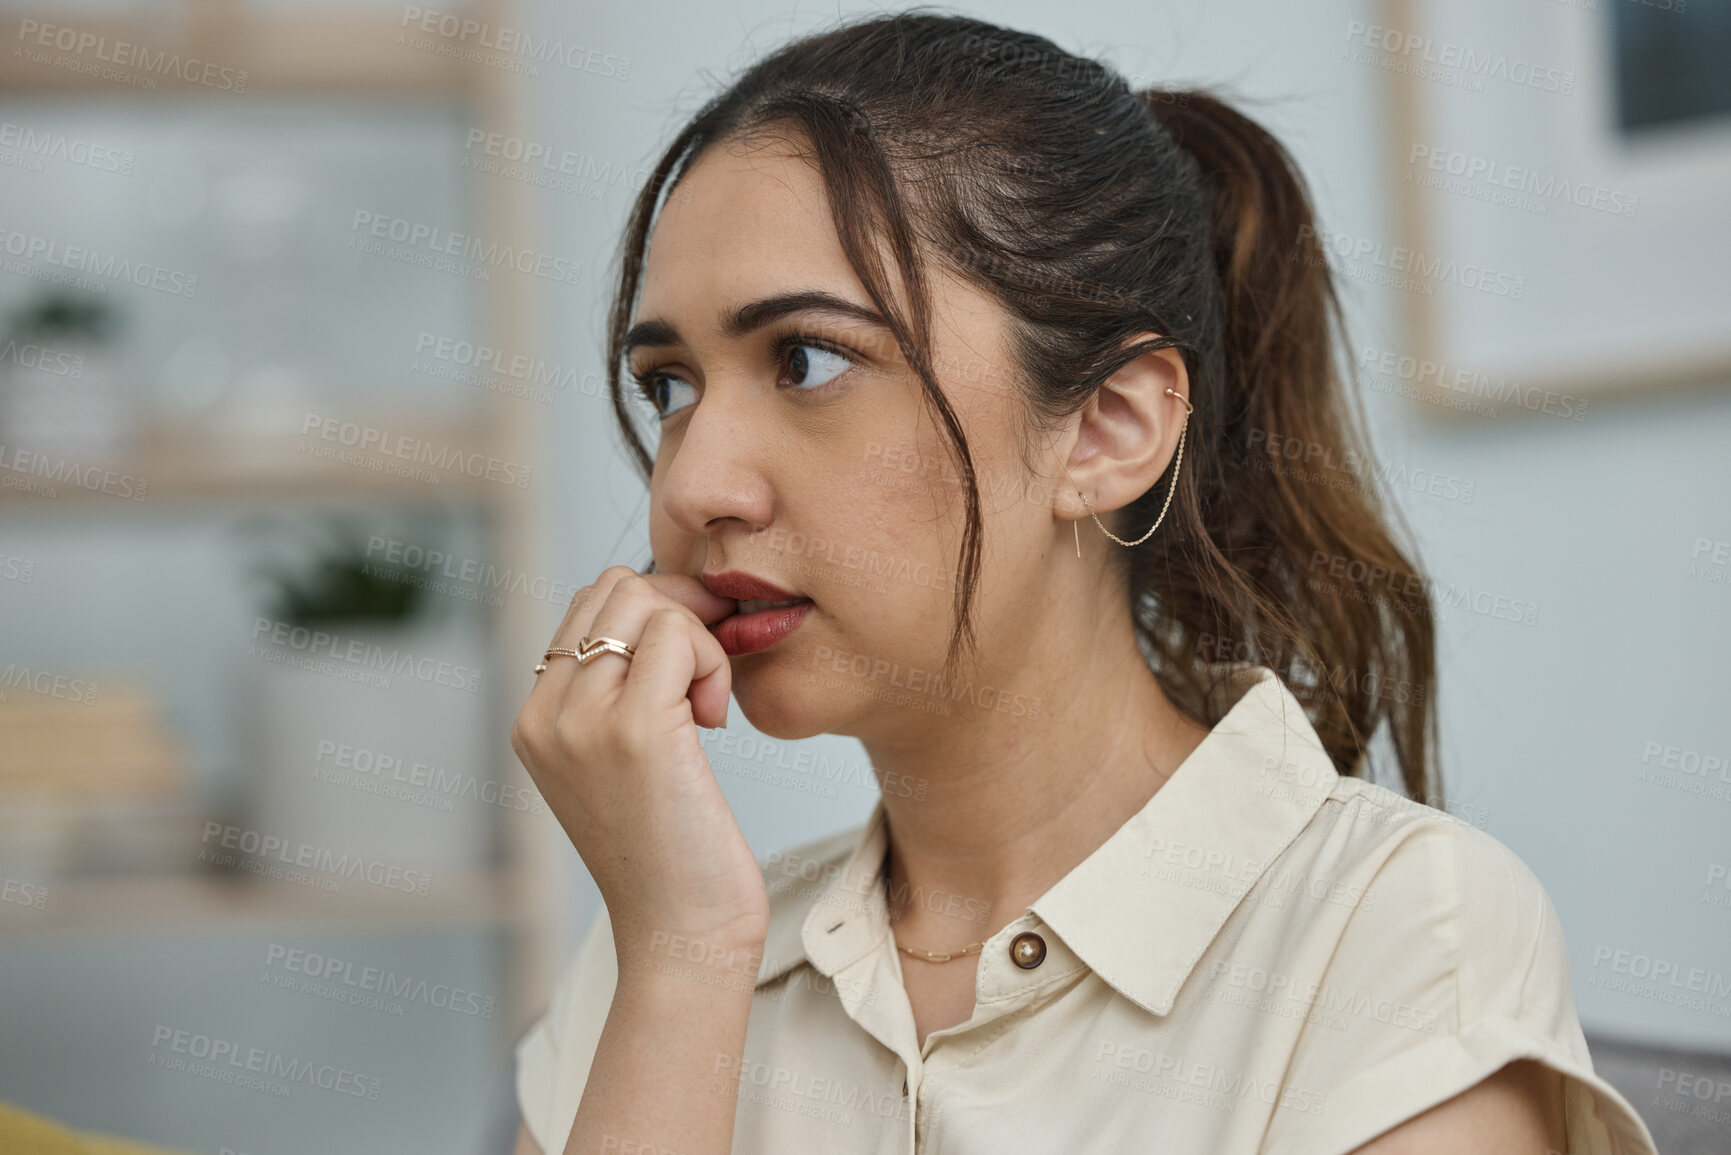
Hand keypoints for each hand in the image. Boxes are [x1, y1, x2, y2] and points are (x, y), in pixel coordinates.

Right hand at [510, 566, 768, 967]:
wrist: (681, 932)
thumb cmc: (670, 851)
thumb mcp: (620, 763)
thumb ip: (615, 693)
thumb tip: (662, 609)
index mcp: (534, 719)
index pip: (590, 604)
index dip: (655, 613)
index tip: (693, 662)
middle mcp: (545, 714)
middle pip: (617, 588)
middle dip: (679, 615)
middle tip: (706, 681)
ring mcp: (583, 720)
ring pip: (648, 602)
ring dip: (697, 640)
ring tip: (705, 707)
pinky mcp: (636, 730)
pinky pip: (677, 636)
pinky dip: (712, 662)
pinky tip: (714, 720)